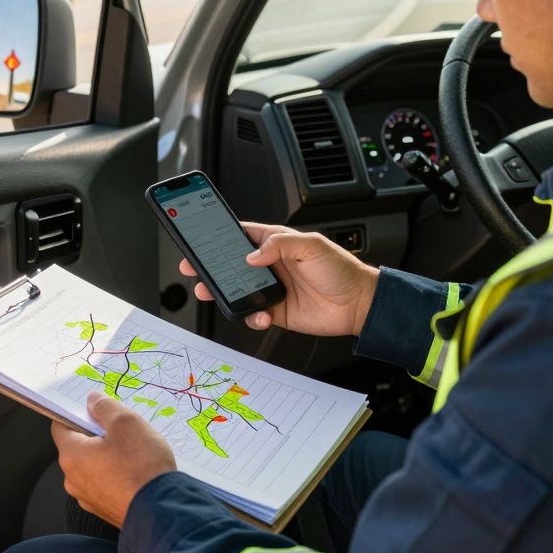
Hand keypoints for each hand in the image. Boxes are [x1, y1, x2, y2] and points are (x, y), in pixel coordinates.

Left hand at [51, 391, 175, 528]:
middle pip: (78, 447)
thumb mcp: (125, 422)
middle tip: (121, 428)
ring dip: (108, 455)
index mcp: (72, 455)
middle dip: (97, 434)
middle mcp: (73, 479)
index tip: (93, 408)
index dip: (75, 413)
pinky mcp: (105, 509)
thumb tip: (93, 400)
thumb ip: (105, 407)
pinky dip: (116, 474)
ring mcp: (88, 498)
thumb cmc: (141, 465)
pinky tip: (136, 471)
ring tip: (134, 451)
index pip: (60, 426)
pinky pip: (105, 484)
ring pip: (93, 466)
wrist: (161, 510)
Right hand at [180, 222, 378, 335]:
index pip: (242, 235)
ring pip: (237, 291)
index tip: (200, 238)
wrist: (358, 304)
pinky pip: (254, 315)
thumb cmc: (340, 269)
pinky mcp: (276, 312)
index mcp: (277, 243)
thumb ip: (280, 244)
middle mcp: (271, 266)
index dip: (220, 236)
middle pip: (231, 264)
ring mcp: (272, 290)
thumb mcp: (312, 245)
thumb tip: (252, 255)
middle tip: (193, 268)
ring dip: (222, 293)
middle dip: (210, 267)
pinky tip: (260, 316)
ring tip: (209, 292)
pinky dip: (251, 317)